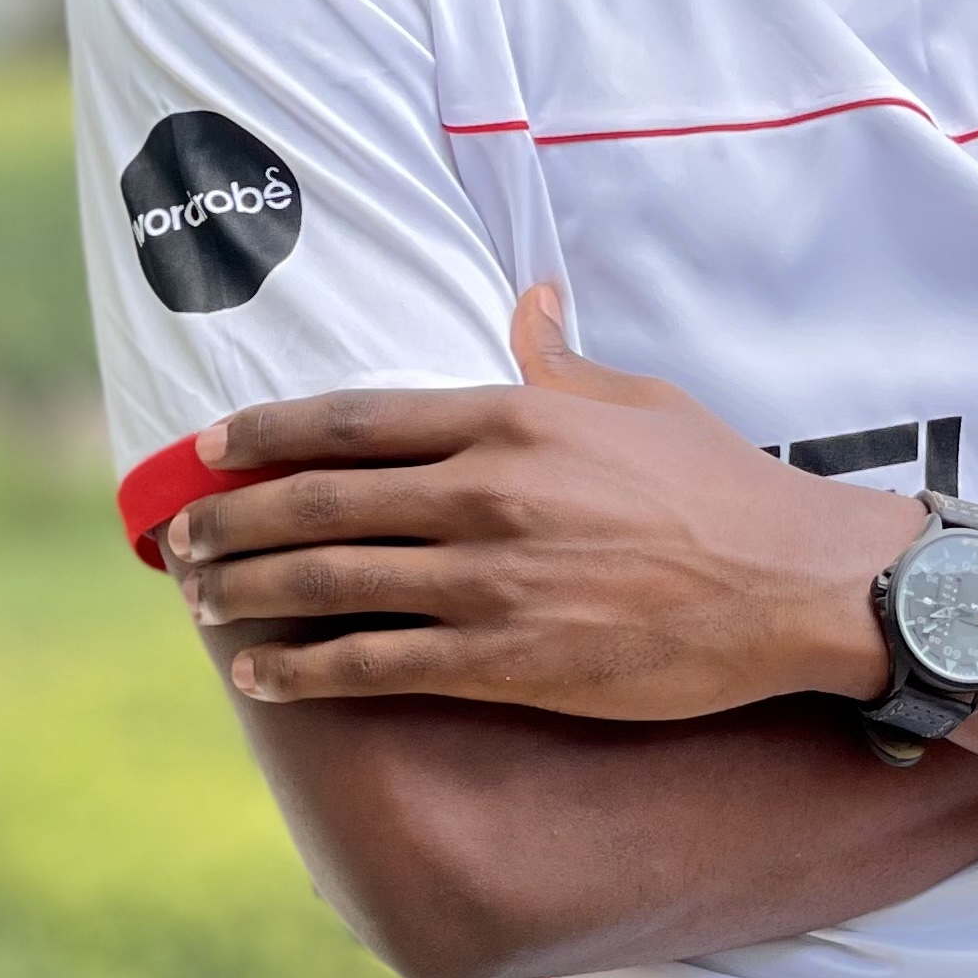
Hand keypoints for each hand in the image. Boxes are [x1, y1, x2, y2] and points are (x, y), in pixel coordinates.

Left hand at [165, 289, 902, 715]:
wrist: (793, 585)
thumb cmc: (722, 487)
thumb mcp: (639, 401)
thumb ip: (559, 361)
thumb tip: (526, 301)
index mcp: (511, 418)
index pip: (356, 418)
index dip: (269, 433)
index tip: (210, 447)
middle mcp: (484, 493)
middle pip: (321, 502)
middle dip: (236, 520)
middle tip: (184, 537)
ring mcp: (490, 580)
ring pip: (332, 584)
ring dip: (251, 592)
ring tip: (201, 601)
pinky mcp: (506, 661)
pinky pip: (376, 667)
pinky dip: (304, 672)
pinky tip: (258, 676)